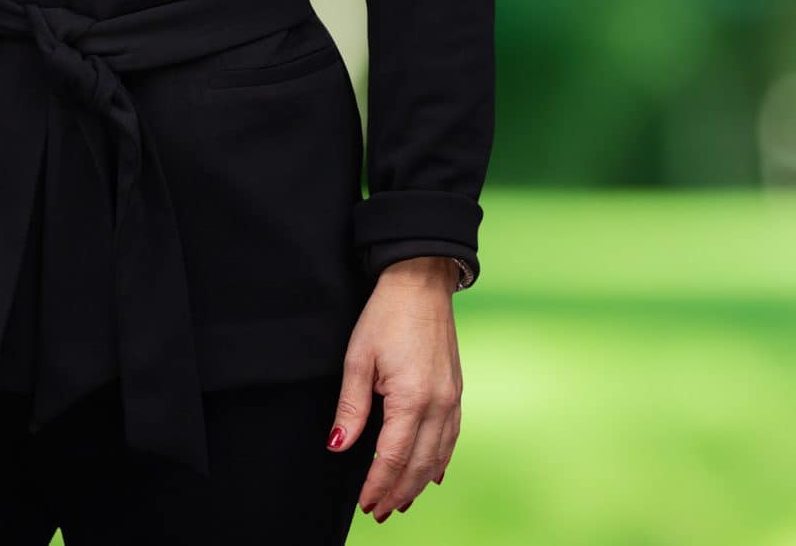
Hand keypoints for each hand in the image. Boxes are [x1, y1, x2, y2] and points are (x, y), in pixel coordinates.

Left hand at [328, 257, 462, 521]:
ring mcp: (452, 399)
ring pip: (438, 455)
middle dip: (398, 492)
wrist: (421, 283)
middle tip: (380, 512)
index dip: (377, 484)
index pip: (392, 457)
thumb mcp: (358, 360)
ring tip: (400, 501)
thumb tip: (339, 445)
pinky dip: (441, 460)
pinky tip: (433, 474)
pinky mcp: (456, 391)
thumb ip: (351, 408)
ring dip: (418, 483)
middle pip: (418, 464)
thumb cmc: (387, 316)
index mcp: (412, 399)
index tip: (365, 503)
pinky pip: (452, 437)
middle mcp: (438, 405)